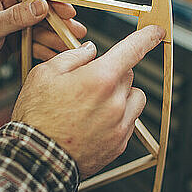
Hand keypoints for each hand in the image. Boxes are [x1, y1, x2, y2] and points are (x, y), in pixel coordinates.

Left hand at [0, 0, 86, 74]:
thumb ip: (15, 17)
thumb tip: (41, 5)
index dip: (53, 2)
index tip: (69, 11)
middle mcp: (10, 4)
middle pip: (42, 11)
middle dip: (60, 23)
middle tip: (77, 31)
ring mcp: (14, 22)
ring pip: (41, 28)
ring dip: (56, 38)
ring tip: (71, 48)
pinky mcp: (16, 38)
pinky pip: (35, 42)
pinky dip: (45, 49)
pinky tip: (57, 56)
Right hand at [12, 25, 165, 177]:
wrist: (36, 159)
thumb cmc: (36, 118)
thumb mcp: (44, 74)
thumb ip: (73, 57)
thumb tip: (90, 51)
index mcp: (99, 78)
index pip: (133, 50)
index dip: (147, 37)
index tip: (155, 32)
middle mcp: (115, 101)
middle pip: (129, 75)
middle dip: (113, 73)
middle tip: (88, 83)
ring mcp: (120, 125)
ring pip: (134, 99)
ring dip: (121, 96)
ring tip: (95, 104)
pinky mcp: (119, 144)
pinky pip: (128, 122)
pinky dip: (117, 118)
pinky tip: (93, 123)